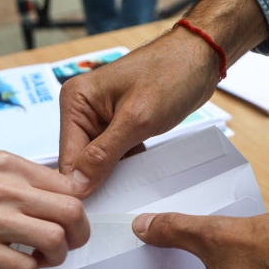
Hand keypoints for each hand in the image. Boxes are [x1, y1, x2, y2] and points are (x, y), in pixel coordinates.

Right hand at [0, 151, 89, 268]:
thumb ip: (18, 178)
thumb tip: (56, 192)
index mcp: (8, 165)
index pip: (69, 185)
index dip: (76, 209)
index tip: (69, 222)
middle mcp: (4, 188)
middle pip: (72, 212)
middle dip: (77, 235)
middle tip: (65, 245)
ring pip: (55, 241)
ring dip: (56, 258)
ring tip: (40, 260)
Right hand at [59, 0, 268, 197]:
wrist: (201, 57)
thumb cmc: (172, 74)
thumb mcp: (136, 119)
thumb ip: (103, 155)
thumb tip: (77, 186)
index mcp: (75, 101)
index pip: (66, 157)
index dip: (79, 185)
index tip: (94, 211)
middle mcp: (82, 109)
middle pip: (79, 162)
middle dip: (97, 181)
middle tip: (118, 201)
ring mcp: (100, 118)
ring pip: (97, 162)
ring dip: (113, 175)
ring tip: (131, 186)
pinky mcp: (118, 125)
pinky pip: (114, 155)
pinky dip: (125, 166)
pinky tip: (138, 173)